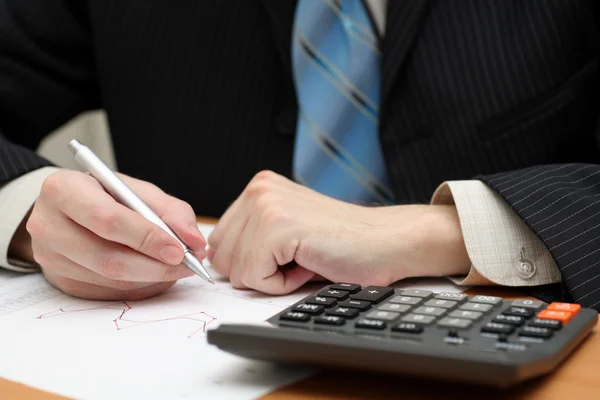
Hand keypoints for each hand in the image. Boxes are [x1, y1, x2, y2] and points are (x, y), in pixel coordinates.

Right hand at [20, 170, 205, 300]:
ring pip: (111, 280)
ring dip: (152, 278)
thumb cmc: (104, 195)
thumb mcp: (136, 190)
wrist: (65, 209)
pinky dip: (140, 287)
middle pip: (109, 258)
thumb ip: (170, 211)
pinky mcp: (60, 281)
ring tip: (176, 267)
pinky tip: (155, 275)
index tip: (179, 249)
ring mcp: (51, 257)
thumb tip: (195, 241)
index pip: (109, 220)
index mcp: (64, 190)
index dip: (147, 238)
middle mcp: (49, 225)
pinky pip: (107, 293)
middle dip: (156, 265)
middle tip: (187, 264)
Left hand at [208, 171, 470, 294]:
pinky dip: (282, 284)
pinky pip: (254, 277)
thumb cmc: (344, 244)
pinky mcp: (278, 225)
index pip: (219, 242)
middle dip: (257, 271)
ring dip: (272, 278)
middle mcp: (258, 189)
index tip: (286, 255)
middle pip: (221, 257)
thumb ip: (250, 239)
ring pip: (236, 270)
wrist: (388, 241)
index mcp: (259, 188)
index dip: (250, 263)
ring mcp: (266, 204)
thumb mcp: (286, 234)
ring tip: (306, 259)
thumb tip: (211, 261)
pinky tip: (310, 263)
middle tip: (298, 258)